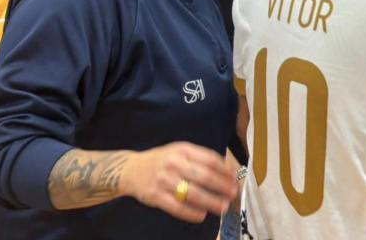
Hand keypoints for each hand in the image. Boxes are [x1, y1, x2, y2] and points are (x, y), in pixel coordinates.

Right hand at [121, 142, 237, 223]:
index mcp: (182, 150)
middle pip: (204, 176)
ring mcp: (164, 181)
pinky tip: (202, 215)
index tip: (235, 179)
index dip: (225, 170)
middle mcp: (174, 163)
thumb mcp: (180, 151)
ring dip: (211, 201)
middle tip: (233, 194)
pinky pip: (177, 207)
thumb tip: (227, 169)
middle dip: (222, 187)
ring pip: (193, 193)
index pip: (209, 159)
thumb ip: (200, 158)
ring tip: (223, 207)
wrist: (130, 169)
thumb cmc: (162, 160)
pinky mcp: (155, 196)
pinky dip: (191, 213)